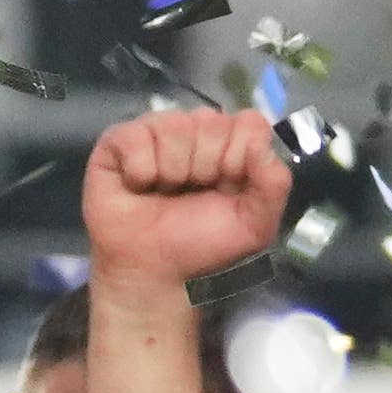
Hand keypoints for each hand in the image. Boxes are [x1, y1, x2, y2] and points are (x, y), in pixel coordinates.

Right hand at [87, 105, 297, 290]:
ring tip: (164, 192)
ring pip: (174, 124)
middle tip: (190, 194)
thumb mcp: (255, 225)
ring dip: (172, 170)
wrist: (151, 271)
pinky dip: (139, 168)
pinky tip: (138, 186)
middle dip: (204, 166)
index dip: (240, 156)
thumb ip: (274, 184)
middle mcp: (196, 131)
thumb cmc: (200, 245)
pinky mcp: (117, 141)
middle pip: (212, 121)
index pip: (249, 122)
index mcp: (232, 145)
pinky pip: (135, 135)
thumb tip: (262, 144)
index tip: (228, 186)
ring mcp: (156, 132)